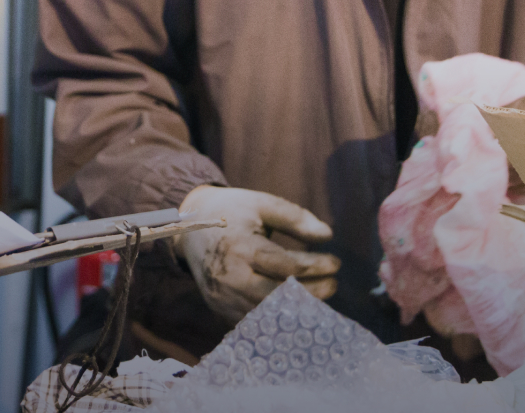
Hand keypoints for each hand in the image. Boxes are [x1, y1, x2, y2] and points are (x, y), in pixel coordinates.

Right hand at [176, 185, 340, 321]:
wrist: (188, 229)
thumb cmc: (231, 212)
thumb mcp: (261, 204)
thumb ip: (295, 217)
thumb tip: (327, 235)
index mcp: (239, 246)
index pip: (284, 265)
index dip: (314, 267)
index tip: (336, 263)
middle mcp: (229, 276)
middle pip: (277, 296)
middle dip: (312, 293)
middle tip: (334, 284)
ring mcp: (222, 297)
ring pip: (267, 314)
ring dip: (298, 309)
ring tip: (319, 296)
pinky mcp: (220, 308)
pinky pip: (254, 320)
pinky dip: (278, 317)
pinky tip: (297, 308)